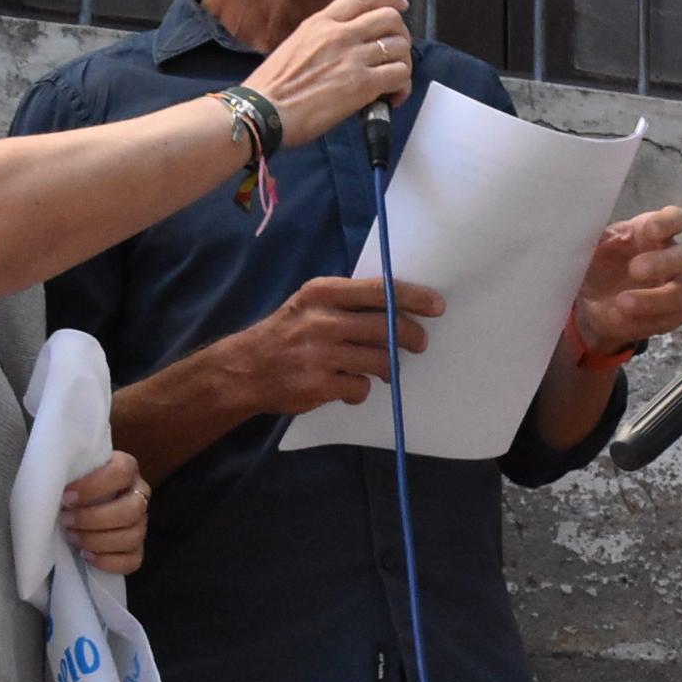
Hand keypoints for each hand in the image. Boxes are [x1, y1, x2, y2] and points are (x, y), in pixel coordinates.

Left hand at [62, 451, 148, 575]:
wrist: (76, 505)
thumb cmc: (72, 486)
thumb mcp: (72, 472)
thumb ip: (68, 472)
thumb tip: (51, 484)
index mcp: (127, 469)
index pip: (122, 473)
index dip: (94, 486)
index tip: (66, 497)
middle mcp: (139, 495)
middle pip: (131, 510)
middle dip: (93, 519)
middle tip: (65, 520)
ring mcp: (141, 524)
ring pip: (131, 537)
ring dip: (97, 541)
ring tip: (71, 537)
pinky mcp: (137, 549)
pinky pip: (132, 560)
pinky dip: (108, 561)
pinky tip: (86, 556)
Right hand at [212, 275, 442, 414]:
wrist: (244, 369)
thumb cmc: (287, 332)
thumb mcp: (311, 304)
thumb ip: (348, 302)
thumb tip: (399, 307)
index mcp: (323, 293)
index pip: (379, 291)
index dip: (413, 298)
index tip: (437, 306)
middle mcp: (322, 320)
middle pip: (386, 327)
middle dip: (412, 336)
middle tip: (419, 343)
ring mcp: (320, 354)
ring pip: (380, 360)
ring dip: (388, 367)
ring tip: (381, 369)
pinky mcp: (319, 385)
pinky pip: (361, 387)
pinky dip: (361, 390)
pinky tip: (349, 387)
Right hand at [240, 0, 413, 146]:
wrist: (262, 111)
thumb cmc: (272, 87)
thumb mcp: (296, 44)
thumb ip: (324, 37)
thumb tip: (348, 43)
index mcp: (321, 22)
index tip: (398, 5)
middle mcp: (339, 34)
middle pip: (391, 18)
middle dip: (400, 35)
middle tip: (396, 52)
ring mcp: (352, 57)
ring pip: (400, 46)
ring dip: (403, 63)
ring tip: (393, 79)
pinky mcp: (361, 84)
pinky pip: (399, 75)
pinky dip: (402, 86)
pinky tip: (392, 96)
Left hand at [573, 206, 681, 356]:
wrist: (592, 300)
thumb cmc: (599, 263)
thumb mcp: (592, 245)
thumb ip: (595, 234)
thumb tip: (583, 226)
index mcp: (653, 232)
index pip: (675, 219)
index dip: (668, 223)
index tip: (650, 230)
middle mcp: (671, 257)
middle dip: (662, 263)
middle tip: (634, 269)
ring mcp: (675, 287)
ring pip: (680, 293)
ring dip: (652, 299)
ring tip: (621, 303)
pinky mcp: (671, 314)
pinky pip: (669, 320)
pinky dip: (643, 321)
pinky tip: (619, 318)